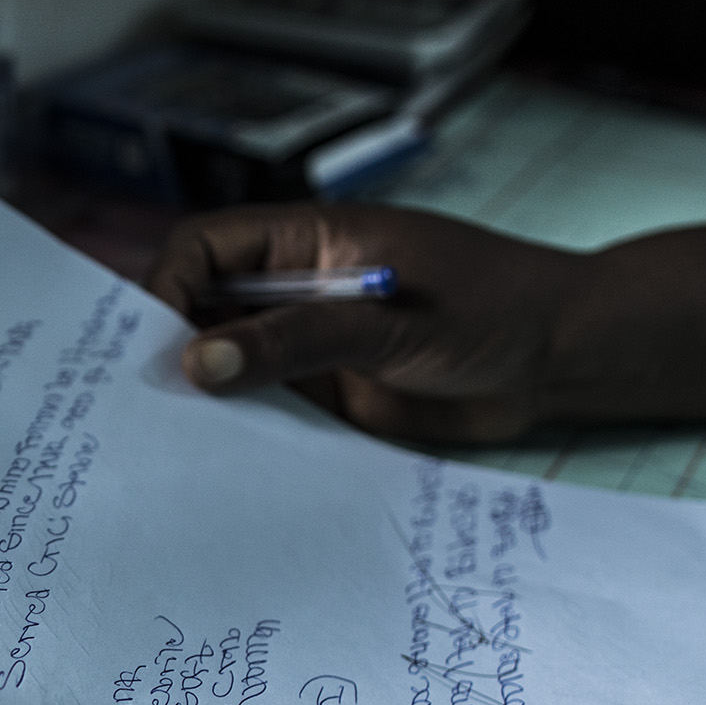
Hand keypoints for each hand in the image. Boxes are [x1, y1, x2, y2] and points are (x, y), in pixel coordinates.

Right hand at [146, 202, 585, 444]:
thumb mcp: (390, 322)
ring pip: (229, 363)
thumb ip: (297, 340)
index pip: (206, 247)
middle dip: (168, 346)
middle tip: (138, 404)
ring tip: (168, 442)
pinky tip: (222, 462)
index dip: (166, 286)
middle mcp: (299, 289)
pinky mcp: (330, 394)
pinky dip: (241, 432)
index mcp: (310, 241)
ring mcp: (312, 343)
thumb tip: (197, 364)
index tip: (150, 345)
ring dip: (202, 397)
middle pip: (203, 306)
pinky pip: (268, 409)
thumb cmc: (495, 311)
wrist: (567, 360)